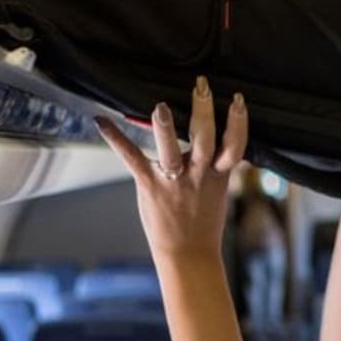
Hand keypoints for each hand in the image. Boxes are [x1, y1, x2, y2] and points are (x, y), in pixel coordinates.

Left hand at [96, 76, 247, 260]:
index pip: (234, 145)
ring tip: (160, 108)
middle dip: (204, 112)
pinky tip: (101, 121)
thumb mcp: (217, 191)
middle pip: (205, 139)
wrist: (188, 254)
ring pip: (170, 150)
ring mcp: (173, 180)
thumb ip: (216, 165)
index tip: (238, 100)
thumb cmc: (203, 222)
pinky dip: (116, 138)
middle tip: (202, 86)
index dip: (238, 123)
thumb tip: (221, 141)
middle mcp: (197, 174)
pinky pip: (131, 158)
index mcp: (218, 175)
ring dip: (165, 129)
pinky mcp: (149, 185)